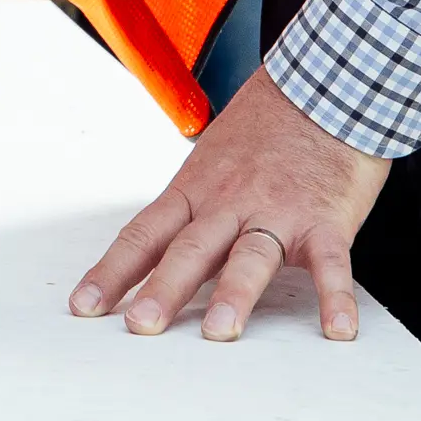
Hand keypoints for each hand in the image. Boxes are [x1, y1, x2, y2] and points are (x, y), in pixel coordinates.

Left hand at [68, 66, 388, 344]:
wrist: (320, 87)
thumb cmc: (265, 130)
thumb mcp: (211, 162)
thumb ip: (191, 212)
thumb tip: (155, 259)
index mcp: (195, 191)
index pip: (143, 235)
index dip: (112, 271)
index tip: (84, 306)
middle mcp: (229, 203)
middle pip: (190, 249)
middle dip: (163, 289)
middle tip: (141, 325)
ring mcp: (277, 211)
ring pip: (251, 256)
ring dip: (235, 294)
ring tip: (220, 332)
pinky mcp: (325, 220)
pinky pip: (331, 264)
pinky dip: (335, 297)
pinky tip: (337, 329)